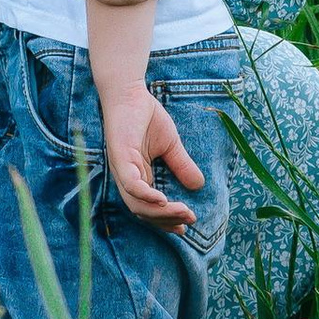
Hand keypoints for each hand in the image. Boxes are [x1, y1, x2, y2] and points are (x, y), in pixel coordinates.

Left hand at [99, 82, 202, 230]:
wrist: (130, 92)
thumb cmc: (146, 116)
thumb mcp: (171, 145)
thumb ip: (181, 165)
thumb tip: (199, 185)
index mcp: (137, 177)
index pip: (148, 208)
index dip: (165, 219)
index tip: (185, 225)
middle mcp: (126, 177)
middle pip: (142, 211)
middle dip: (166, 220)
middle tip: (188, 220)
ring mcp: (121, 168)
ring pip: (136, 203)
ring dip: (160, 212)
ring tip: (182, 212)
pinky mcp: (119, 156)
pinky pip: (131, 184)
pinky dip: (146, 196)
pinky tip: (163, 200)